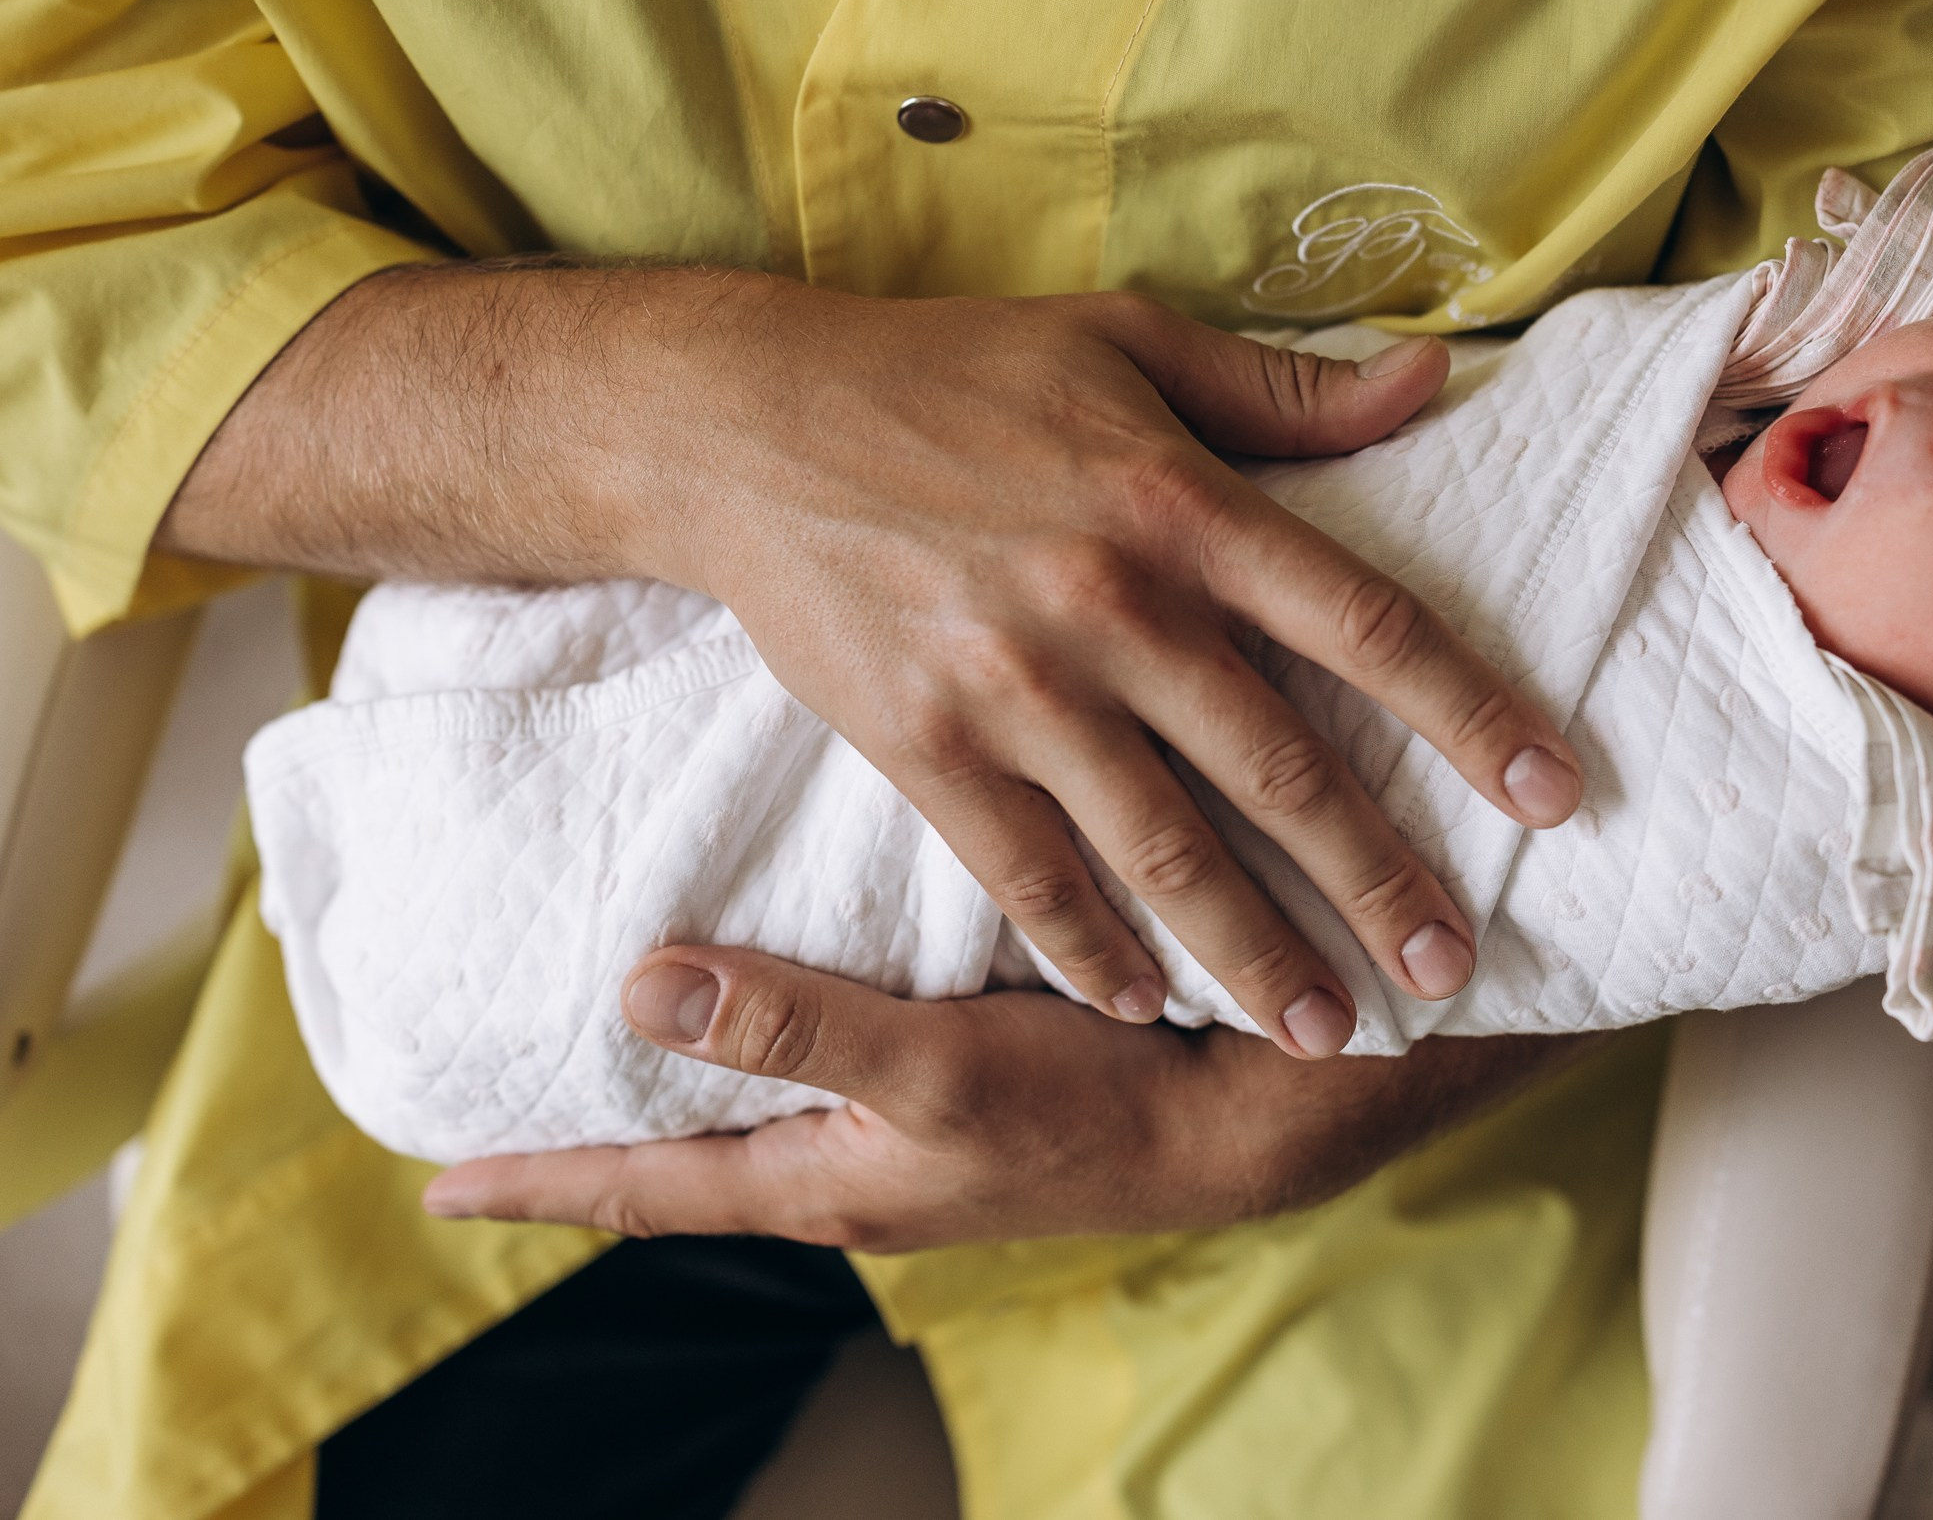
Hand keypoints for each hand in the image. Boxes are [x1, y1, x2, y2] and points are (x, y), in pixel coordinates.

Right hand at [161, 269, 1586, 1055]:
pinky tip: (1145, 1006)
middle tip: (1453, 970)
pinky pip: (1026, 875)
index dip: (1469, 713)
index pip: (1363, 622)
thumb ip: (1283, 388)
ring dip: (1252, 951)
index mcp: (1179, 504)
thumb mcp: (1121, 340)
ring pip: (1163, 850)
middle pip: (1281, 770)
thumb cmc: (948, 371)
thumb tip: (1437, 381)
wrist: (744, 423)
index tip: (1553, 793)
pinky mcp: (924, 748)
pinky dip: (1088, 948)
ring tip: (1323, 1027)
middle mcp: (1112, 606)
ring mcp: (1014, 689)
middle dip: (1378, 882)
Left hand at [420, 945, 1587, 1247]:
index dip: (540, 1182)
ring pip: (760, 1119)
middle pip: (689, 1167)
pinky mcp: (966, 1090)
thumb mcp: (938, 1070)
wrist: (1256, 1108)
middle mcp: (855, 1167)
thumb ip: (796, 1025)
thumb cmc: (1100, 1098)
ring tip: (618, 1059)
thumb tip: (640, 984)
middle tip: (504, 1117)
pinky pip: (835, 1075)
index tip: (436, 1182)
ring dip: (685, 1098)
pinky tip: (782, 1003)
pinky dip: (778, 1049)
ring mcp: (911, 1137)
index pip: (647, 1190)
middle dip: (597, 1147)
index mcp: (827, 1179)